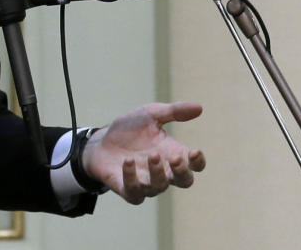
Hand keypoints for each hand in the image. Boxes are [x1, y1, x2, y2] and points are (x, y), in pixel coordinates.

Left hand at [81, 102, 204, 203]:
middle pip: (184, 181)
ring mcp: (146, 183)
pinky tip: (128, 161)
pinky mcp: (127, 189)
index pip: (194, 165)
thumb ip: (174, 111)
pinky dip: (132, 178)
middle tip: (174, 158)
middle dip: (182, 172)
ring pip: (160, 187)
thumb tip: (199, 107)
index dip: (198, 162)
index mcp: (173, 153)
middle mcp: (163, 171)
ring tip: (152, 156)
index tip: (195, 152)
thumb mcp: (151, 114)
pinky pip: (135, 193)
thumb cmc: (130, 129)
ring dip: (157, 173)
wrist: (101, 141)